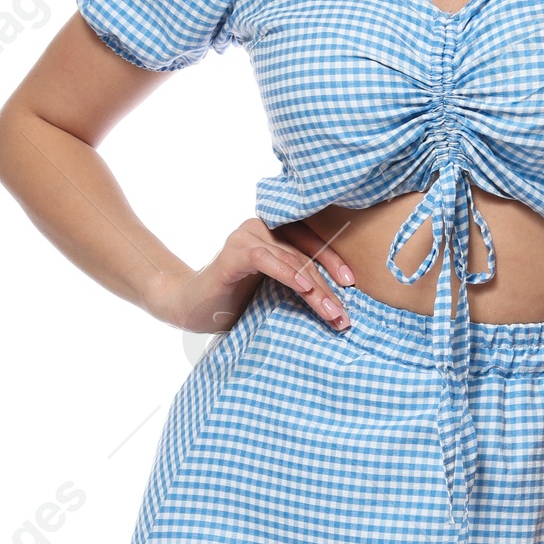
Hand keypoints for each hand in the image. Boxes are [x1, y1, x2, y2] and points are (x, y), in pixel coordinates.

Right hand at [149, 215, 353, 335]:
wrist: (191, 308)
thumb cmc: (235, 300)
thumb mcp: (274, 290)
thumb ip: (298, 282)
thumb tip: (340, 299)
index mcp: (274, 232)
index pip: (312, 242)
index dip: (334, 261)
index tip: (353, 285)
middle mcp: (261, 228)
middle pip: (305, 256)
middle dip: (328, 287)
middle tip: (344, 315)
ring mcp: (246, 237)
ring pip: (291, 260)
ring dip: (315, 290)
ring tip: (331, 314)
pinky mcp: (233, 253)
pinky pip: (266, 259)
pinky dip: (287, 273)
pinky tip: (304, 289)